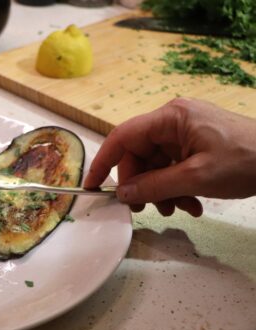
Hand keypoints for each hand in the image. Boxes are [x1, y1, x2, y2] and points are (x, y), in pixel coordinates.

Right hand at [83, 98, 255, 215]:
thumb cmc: (247, 161)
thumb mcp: (195, 177)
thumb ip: (154, 186)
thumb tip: (122, 193)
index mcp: (170, 118)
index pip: (122, 137)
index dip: (103, 162)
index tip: (92, 185)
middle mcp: (173, 122)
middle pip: (138, 155)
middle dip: (141, 184)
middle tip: (144, 209)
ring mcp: (185, 134)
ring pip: (155, 166)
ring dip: (161, 191)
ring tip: (177, 210)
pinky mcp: (195, 146)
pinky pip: (172, 168)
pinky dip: (176, 189)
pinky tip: (191, 205)